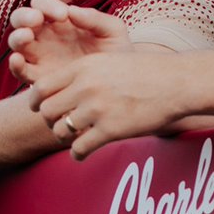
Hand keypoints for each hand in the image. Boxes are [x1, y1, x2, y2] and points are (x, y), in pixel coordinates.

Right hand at [7, 0, 132, 84]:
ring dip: (17, 36)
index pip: (43, 3)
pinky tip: (18, 60)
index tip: (62, 14)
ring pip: (16, 41)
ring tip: (27, 36)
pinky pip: (20, 70)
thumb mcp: (113, 32)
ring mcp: (40, 56)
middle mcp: (47, 35)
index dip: (47, 4)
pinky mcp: (39, 78)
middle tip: (37, 19)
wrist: (120, 87)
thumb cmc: (117, 54)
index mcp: (62, 20)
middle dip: (25, 16)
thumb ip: (96, 19)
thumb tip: (72, 10)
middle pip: (22, 18)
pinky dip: (14, 64)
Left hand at [27, 51, 186, 159]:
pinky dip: (77, 154)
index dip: (37, 101)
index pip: (41, 86)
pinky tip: (84, 152)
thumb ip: (86, 72)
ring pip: (60, 131)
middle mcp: (86, 86)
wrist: (176, 82)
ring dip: (64, 137)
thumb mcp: (110, 60)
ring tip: (76, 137)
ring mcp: (97, 109)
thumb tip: (66, 86)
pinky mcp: (110, 130)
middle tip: (61, 124)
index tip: (41, 108)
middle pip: (46, 110)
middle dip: (50, 121)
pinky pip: (79, 148)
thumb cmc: (147, 71)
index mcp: (84, 67)